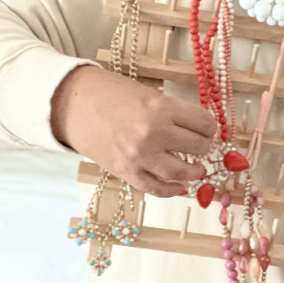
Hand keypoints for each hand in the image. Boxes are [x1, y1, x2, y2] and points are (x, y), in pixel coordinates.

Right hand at [50, 64, 216, 196]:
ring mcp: (140, 157)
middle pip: (198, 147)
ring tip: (198, 169)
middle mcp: (154, 134)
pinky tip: (180, 186)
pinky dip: (173, 190)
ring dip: (195, 171)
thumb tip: (196, 127)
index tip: (208, 128)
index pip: (203, 122)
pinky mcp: (127, 172)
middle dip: (205, 147)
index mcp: (162, 108)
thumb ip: (171, 110)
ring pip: (182, 172)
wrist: (73, 105)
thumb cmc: (110, 93)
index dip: (210, 126)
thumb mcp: (147, 93)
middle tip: (203, 146)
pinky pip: (157, 188)